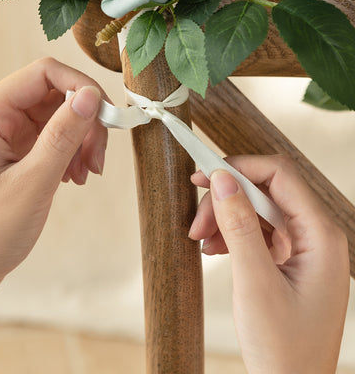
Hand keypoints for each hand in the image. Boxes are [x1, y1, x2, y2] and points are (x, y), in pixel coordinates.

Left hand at [0, 57, 106, 316]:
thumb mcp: (32, 183)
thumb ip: (63, 135)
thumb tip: (91, 96)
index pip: (43, 73)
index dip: (80, 86)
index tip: (104, 115)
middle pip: (54, 94)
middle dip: (84, 120)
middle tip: (99, 156)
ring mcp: (4, 137)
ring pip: (57, 117)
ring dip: (80, 139)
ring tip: (87, 172)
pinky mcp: (12, 155)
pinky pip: (50, 139)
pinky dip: (70, 153)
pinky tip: (75, 177)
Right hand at [189, 155, 349, 373]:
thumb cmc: (283, 349)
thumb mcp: (255, 284)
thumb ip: (240, 227)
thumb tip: (223, 178)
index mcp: (322, 236)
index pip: (280, 175)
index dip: (240, 168)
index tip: (203, 175)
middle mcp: (317, 236)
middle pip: (266, 192)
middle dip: (228, 201)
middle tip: (195, 223)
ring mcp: (305, 249)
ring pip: (260, 210)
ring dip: (227, 219)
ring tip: (201, 240)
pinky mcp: (291, 261)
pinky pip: (260, 232)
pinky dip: (234, 235)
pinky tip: (215, 249)